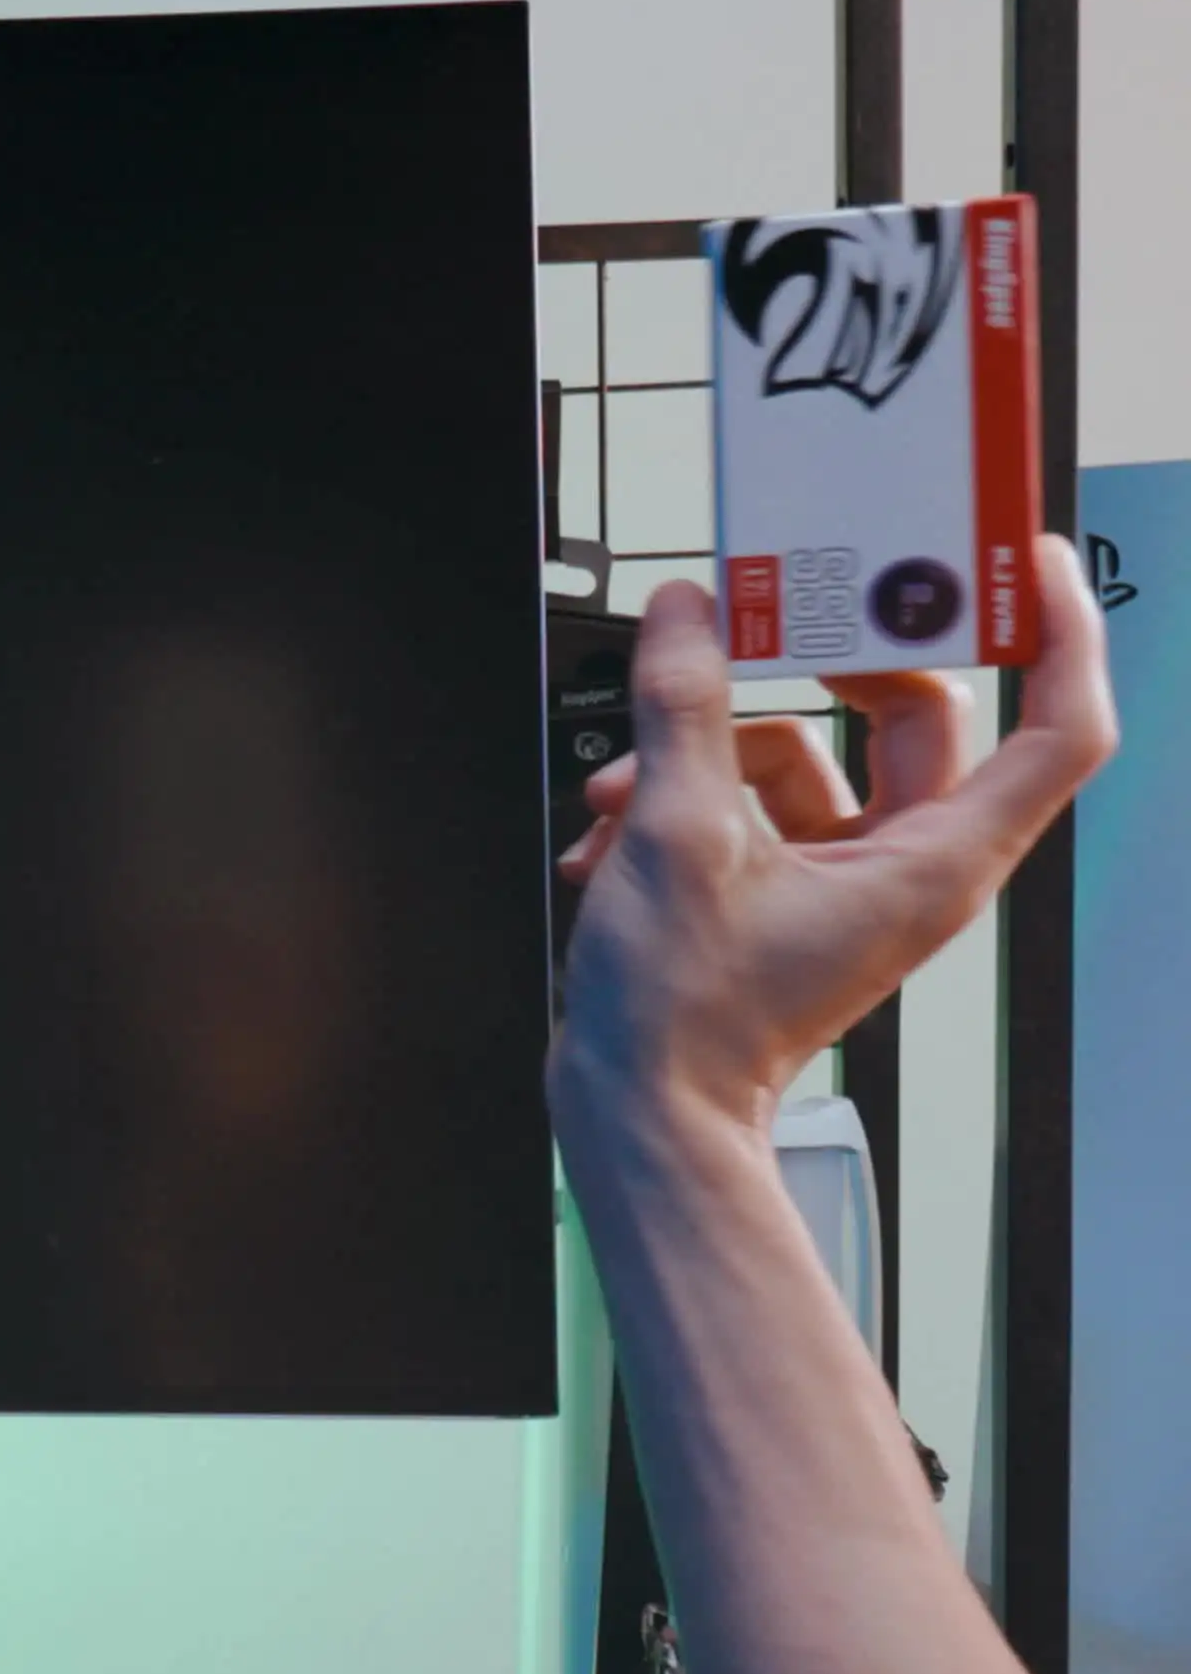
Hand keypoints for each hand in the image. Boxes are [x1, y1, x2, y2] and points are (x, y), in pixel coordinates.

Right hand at [550, 534, 1117, 1139]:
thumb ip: (686, 708)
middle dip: (822, 671)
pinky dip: (683, 798)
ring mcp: (849, 876)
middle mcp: (910, 864)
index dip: (1057, 632)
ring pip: (810, 754)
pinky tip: (615, 831)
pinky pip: (756, 801)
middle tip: (773, 625)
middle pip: (913, 716)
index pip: (1059, 728)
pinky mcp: (789, 887)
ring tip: (626, 785)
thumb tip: (689, 619)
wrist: (639, 1109)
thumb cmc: (690, 1022)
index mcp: (936, 859)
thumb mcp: (679, 835)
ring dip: (707, 750)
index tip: (1016, 564)